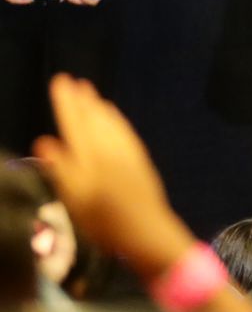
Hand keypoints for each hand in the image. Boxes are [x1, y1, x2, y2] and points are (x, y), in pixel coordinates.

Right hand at [33, 75, 191, 280]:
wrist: (148, 231)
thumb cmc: (105, 222)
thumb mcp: (74, 200)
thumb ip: (60, 169)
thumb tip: (44, 141)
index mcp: (89, 158)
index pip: (75, 124)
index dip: (66, 103)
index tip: (60, 82)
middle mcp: (109, 150)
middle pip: (93, 120)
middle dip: (82, 99)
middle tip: (73, 80)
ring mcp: (127, 153)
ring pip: (111, 123)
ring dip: (99, 106)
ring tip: (90, 92)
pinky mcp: (141, 160)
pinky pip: (125, 130)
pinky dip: (116, 119)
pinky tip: (113, 115)